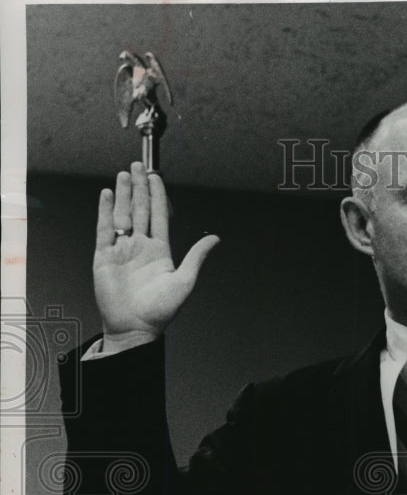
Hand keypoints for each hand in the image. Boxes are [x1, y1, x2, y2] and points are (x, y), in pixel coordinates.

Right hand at [93, 161, 219, 343]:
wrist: (135, 328)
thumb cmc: (160, 311)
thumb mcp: (184, 280)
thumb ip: (197, 256)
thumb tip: (215, 238)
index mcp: (160, 252)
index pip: (158, 216)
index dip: (157, 196)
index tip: (156, 177)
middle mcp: (140, 247)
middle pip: (139, 210)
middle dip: (139, 188)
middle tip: (138, 166)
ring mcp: (122, 250)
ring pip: (121, 215)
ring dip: (122, 194)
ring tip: (124, 174)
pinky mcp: (104, 256)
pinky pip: (103, 228)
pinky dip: (104, 210)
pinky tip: (106, 194)